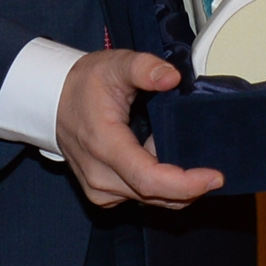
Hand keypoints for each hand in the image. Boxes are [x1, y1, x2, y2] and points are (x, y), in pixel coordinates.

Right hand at [55, 49, 224, 209]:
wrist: (51, 101)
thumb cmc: (83, 84)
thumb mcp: (115, 64)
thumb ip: (145, 68)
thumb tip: (171, 78)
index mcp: (104, 145)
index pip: (149, 178)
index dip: (186, 183)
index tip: (214, 177)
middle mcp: (99, 176)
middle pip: (155, 195)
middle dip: (189, 185)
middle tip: (211, 167)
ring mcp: (100, 190)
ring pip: (151, 200)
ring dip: (174, 184)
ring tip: (175, 152)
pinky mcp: (103, 195)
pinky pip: (142, 198)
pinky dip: (160, 186)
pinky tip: (159, 160)